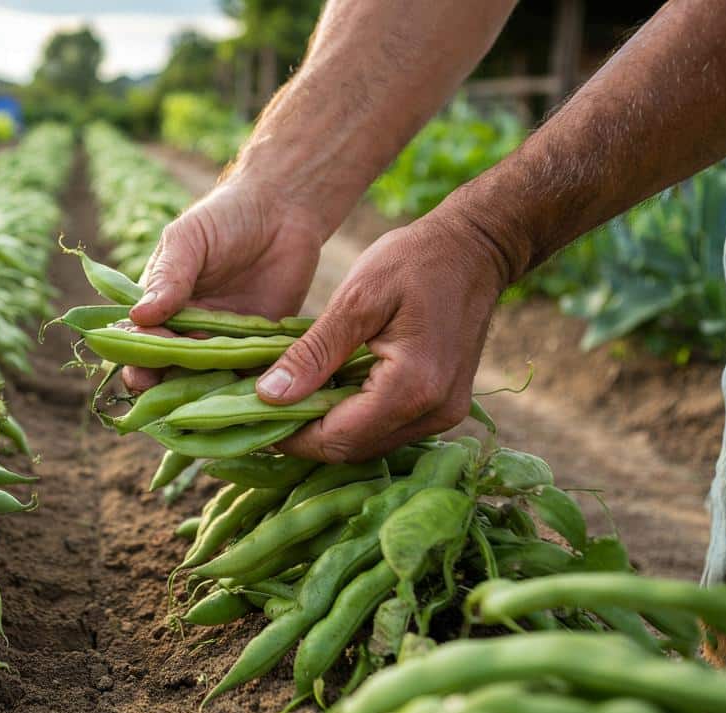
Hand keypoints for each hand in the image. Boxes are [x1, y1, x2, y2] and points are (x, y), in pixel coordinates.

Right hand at [124, 177, 326, 391]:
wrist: (282, 210)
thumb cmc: (224, 218)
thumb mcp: (188, 240)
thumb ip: (168, 277)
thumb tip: (139, 317)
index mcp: (159, 307)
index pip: (138, 343)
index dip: (137, 360)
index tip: (143, 368)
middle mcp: (186, 332)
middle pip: (168, 372)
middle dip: (166, 390)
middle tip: (174, 398)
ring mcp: (222, 343)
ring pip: (206, 382)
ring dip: (206, 397)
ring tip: (210, 408)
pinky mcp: (258, 348)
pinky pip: (248, 376)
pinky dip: (247, 391)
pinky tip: (248, 398)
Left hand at [258, 213, 509, 462]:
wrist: (476, 250)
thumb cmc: (414, 262)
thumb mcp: (356, 299)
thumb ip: (313, 353)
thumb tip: (268, 396)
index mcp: (412, 387)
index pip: (336, 437)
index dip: (289, 435)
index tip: (250, 416)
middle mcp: (433, 414)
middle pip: (352, 450)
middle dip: (303, 436)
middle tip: (262, 410)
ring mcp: (443, 416)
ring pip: (369, 445)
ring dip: (327, 429)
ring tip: (288, 401)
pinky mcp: (443, 409)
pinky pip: (387, 429)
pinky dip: (352, 418)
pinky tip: (326, 393)